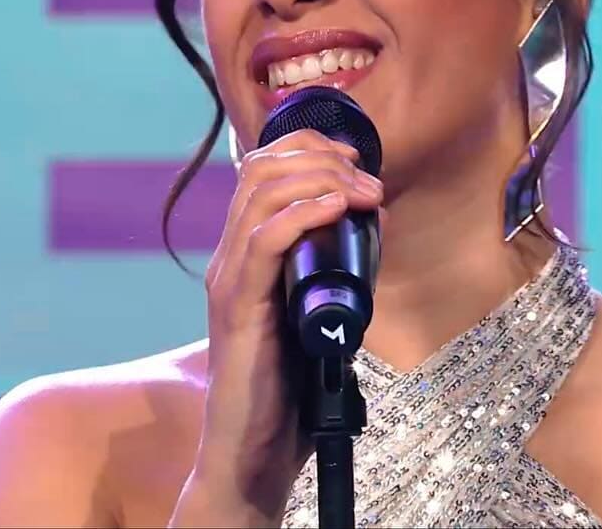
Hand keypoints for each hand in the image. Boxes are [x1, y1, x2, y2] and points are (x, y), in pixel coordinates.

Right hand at [170, 129, 384, 526]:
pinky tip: (335, 208)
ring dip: (320, 180)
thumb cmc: (289, 391)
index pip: (263, 172)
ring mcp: (229, 280)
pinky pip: (262, 242)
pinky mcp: (236, 307)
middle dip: (320, 159)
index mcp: (246, 255)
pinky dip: (302, 214)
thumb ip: (336, 272)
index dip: (309, 150)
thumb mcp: (320, 315)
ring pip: (259, 195)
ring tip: (362, 192)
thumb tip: (372, 227)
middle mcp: (230, 258)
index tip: (356, 160)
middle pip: (260, 170)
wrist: (255, 451)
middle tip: (367, 179)